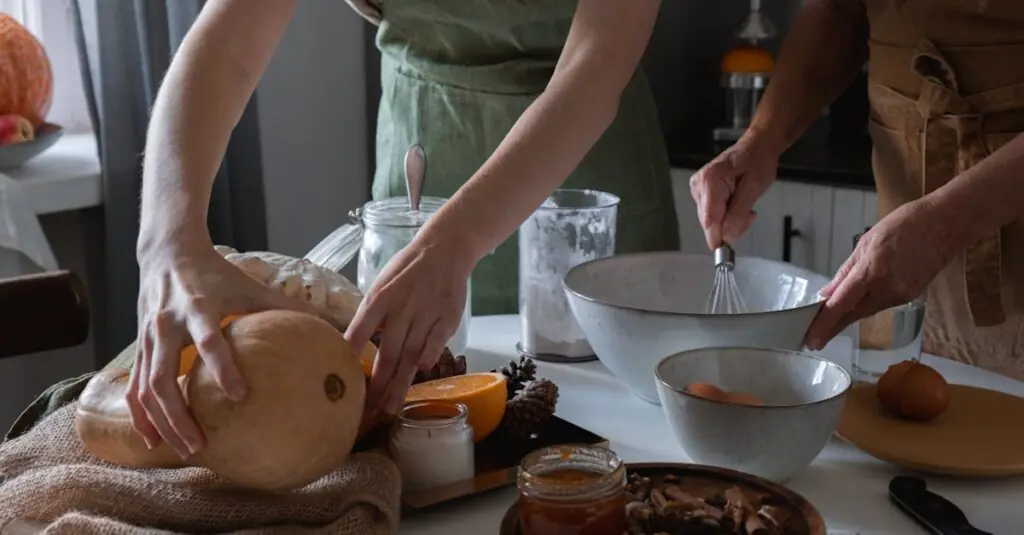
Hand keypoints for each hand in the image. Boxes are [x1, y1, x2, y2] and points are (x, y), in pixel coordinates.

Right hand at [131, 242, 316, 457]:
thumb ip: (284, 306)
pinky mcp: (138, 346)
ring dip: (162, 423)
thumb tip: (327, 325)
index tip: (240, 395)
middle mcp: (167, 325)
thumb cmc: (216, 273)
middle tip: (201, 444)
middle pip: (164, 378)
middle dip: (180, 415)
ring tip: (185, 450)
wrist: (167, 254)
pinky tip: (154, 441)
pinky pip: (135, 387)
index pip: (208, 342)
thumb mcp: (250, 284)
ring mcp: (147, 338)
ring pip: (146, 389)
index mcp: (198, 307)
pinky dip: (141, 415)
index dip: (222, 368)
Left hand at [344, 232, 472, 417]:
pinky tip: (421, 372)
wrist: (444, 250)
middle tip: (368, 412)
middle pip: (386, 352)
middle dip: (377, 385)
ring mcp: (424, 314)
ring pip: (410, 354)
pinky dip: (429, 355)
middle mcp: (400, 309)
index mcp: (379, 299)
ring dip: (400, 383)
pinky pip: (435, 340)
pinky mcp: (446, 318)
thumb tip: (355, 345)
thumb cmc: (407, 270)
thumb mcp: (382, 286)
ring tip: (390, 407)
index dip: (350, 355)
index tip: (341, 380)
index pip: (359, 331)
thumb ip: (372, 315)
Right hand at [689, 132, 779, 248]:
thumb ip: (740, 212)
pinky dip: (726, 215)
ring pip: (711, 221)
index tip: (727, 251)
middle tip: (750, 215)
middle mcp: (698, 185)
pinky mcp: (700, 194)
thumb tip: (728, 236)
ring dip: (730, 221)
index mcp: (710, 180)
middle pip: (709, 222)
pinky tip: (737, 203)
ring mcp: (697, 190)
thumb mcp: (755, 187)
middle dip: (729, 226)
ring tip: (746, 205)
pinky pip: (712, 215)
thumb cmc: (757, 161)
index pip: (709, 218)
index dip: (718, 237)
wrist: (756, 146)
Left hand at [805, 199, 954, 349]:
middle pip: (854, 314)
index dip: (824, 325)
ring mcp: (901, 295)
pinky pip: (882, 305)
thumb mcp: (865, 243)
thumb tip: (827, 293)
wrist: (945, 225)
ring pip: (867, 311)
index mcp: (871, 271)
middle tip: (814, 339)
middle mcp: (886, 288)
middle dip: (833, 327)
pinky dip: (867, 306)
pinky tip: (858, 305)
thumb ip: (846, 272)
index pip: (841, 305)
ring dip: (849, 317)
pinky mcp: (911, 297)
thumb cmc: (904, 225)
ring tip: (830, 322)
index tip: (811, 340)